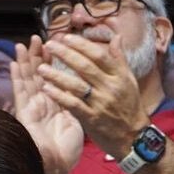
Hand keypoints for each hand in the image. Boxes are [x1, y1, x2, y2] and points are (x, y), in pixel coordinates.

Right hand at [12, 37, 84, 173]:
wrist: (59, 169)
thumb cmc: (68, 150)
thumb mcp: (79, 119)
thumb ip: (81, 100)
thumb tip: (89, 86)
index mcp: (56, 103)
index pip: (54, 77)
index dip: (53, 60)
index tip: (56, 43)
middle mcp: (42, 104)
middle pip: (38, 75)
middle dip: (37, 56)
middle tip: (38, 38)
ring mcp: (32, 109)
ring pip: (27, 81)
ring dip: (25, 62)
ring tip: (23, 45)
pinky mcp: (25, 116)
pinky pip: (20, 94)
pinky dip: (17, 79)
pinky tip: (14, 65)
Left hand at [36, 33, 151, 161]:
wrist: (133, 137)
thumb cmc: (129, 106)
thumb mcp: (129, 81)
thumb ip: (119, 59)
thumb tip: (117, 36)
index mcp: (119, 76)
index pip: (99, 55)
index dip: (82, 45)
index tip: (66, 37)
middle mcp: (110, 87)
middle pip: (85, 67)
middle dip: (66, 54)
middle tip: (49, 45)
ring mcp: (100, 103)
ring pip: (76, 85)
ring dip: (57, 75)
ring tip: (41, 68)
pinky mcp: (91, 119)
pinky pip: (73, 105)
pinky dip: (59, 96)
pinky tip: (46, 88)